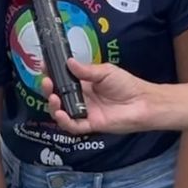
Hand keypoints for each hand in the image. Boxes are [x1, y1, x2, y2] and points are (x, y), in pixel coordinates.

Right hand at [42, 60, 156, 134]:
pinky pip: (73, 125)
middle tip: (46, 82)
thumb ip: (86, 70)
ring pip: (62, 111)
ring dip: (53, 105)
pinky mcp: (90, 125)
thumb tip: (68, 62)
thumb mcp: (105, 72)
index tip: (44, 67)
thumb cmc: (126, 85)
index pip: (63, 79)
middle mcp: (81, 98)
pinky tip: (60, 113)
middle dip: (49, 89)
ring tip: (52, 97)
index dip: (52, 74)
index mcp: (84, 83)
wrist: (143, 102)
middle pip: (58, 95)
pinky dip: (64, 121)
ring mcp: (84, 112)